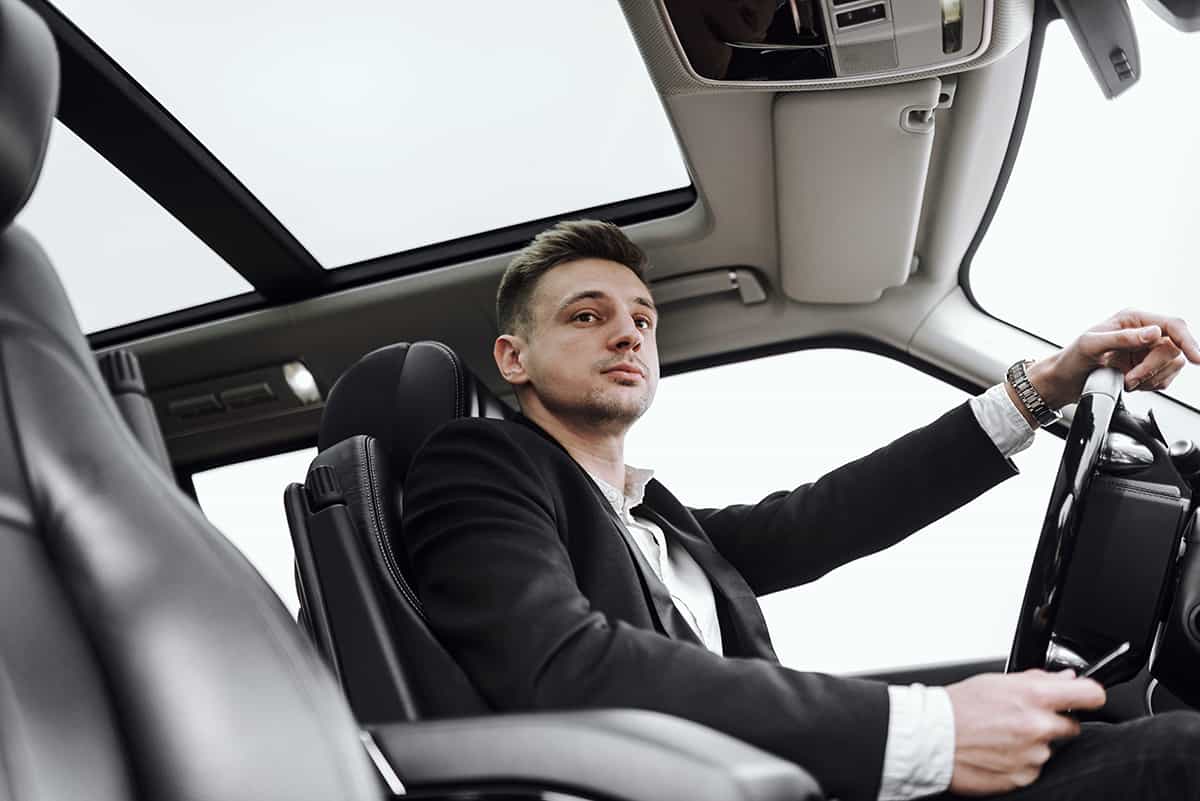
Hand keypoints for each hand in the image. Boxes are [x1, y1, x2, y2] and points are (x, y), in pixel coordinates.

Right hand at [945, 669, 1105, 795]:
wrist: (932, 738)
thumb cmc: (958, 707)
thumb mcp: (996, 681)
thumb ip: (1037, 680)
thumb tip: (1065, 679)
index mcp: (1034, 697)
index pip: (1090, 695)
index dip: (1089, 695)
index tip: (1085, 697)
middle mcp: (1038, 726)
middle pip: (1072, 725)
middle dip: (1054, 722)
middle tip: (1024, 718)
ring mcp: (1033, 755)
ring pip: (1050, 748)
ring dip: (1034, 743)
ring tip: (1002, 736)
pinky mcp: (1024, 777)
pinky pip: (1034, 768)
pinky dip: (1021, 761)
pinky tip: (999, 751)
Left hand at [1029, 310, 1199, 411]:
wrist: (1064, 381)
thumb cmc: (1072, 359)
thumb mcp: (1092, 345)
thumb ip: (1123, 338)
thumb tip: (1153, 333)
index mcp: (1132, 319)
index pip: (1171, 325)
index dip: (1188, 341)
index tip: (1196, 358)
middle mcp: (1143, 333)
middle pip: (1173, 349)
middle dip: (1153, 368)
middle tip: (1130, 378)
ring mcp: (1147, 351)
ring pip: (1172, 366)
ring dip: (1150, 379)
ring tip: (1125, 381)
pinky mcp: (1147, 368)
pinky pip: (1164, 379)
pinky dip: (1150, 385)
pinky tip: (1131, 383)